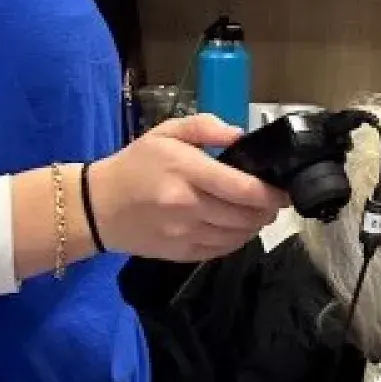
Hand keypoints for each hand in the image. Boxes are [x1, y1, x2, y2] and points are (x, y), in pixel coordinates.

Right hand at [86, 114, 288, 262]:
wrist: (97, 206)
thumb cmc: (135, 165)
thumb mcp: (167, 132)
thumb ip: (206, 127)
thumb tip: (241, 136)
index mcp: (186, 171)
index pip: (242, 188)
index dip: (271, 193)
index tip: (284, 190)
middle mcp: (187, 205)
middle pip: (245, 215)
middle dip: (268, 210)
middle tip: (274, 201)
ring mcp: (183, 233)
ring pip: (237, 236)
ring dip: (255, 226)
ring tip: (258, 213)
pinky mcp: (180, 254)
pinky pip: (221, 251)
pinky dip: (236, 240)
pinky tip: (237, 228)